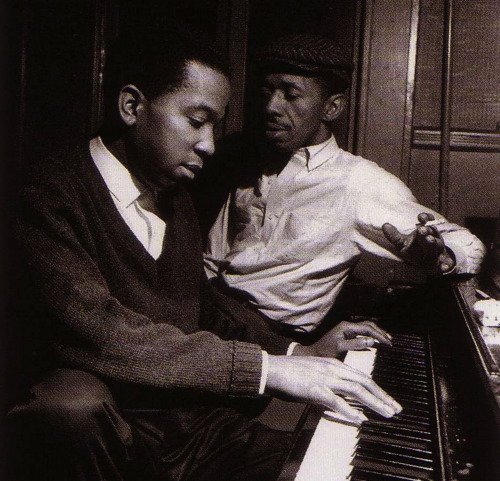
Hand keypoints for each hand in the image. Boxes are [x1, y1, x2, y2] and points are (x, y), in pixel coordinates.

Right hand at [266, 355, 401, 422]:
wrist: (272, 368)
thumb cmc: (291, 372)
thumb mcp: (315, 372)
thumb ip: (330, 381)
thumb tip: (343, 398)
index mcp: (333, 364)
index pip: (361, 376)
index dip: (377, 388)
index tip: (388, 399)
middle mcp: (332, 369)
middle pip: (364, 381)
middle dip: (382, 395)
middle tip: (395, 408)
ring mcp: (324, 378)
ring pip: (356, 390)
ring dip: (374, 403)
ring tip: (386, 413)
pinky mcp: (315, 389)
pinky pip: (337, 401)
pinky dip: (350, 411)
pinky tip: (360, 419)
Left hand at [294, 318, 392, 357]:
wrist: (313, 353)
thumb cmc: (324, 351)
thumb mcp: (340, 348)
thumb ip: (355, 344)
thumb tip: (372, 342)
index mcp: (346, 326)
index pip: (367, 328)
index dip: (379, 335)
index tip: (389, 343)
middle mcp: (348, 326)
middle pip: (368, 325)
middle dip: (380, 332)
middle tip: (390, 342)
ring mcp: (347, 330)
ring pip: (366, 328)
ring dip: (376, 333)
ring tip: (386, 341)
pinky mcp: (347, 336)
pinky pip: (362, 333)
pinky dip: (371, 337)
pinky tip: (376, 343)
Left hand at [382, 212, 454, 272]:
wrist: (430, 263)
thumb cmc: (415, 249)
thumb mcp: (403, 243)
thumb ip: (394, 236)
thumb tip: (384, 225)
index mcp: (425, 232)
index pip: (426, 222)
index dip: (425, 218)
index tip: (420, 218)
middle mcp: (433, 239)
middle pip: (431, 233)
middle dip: (426, 231)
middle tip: (421, 230)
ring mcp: (439, 250)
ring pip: (438, 244)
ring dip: (434, 242)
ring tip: (429, 240)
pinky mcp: (443, 262)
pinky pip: (446, 263)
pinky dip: (446, 265)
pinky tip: (444, 268)